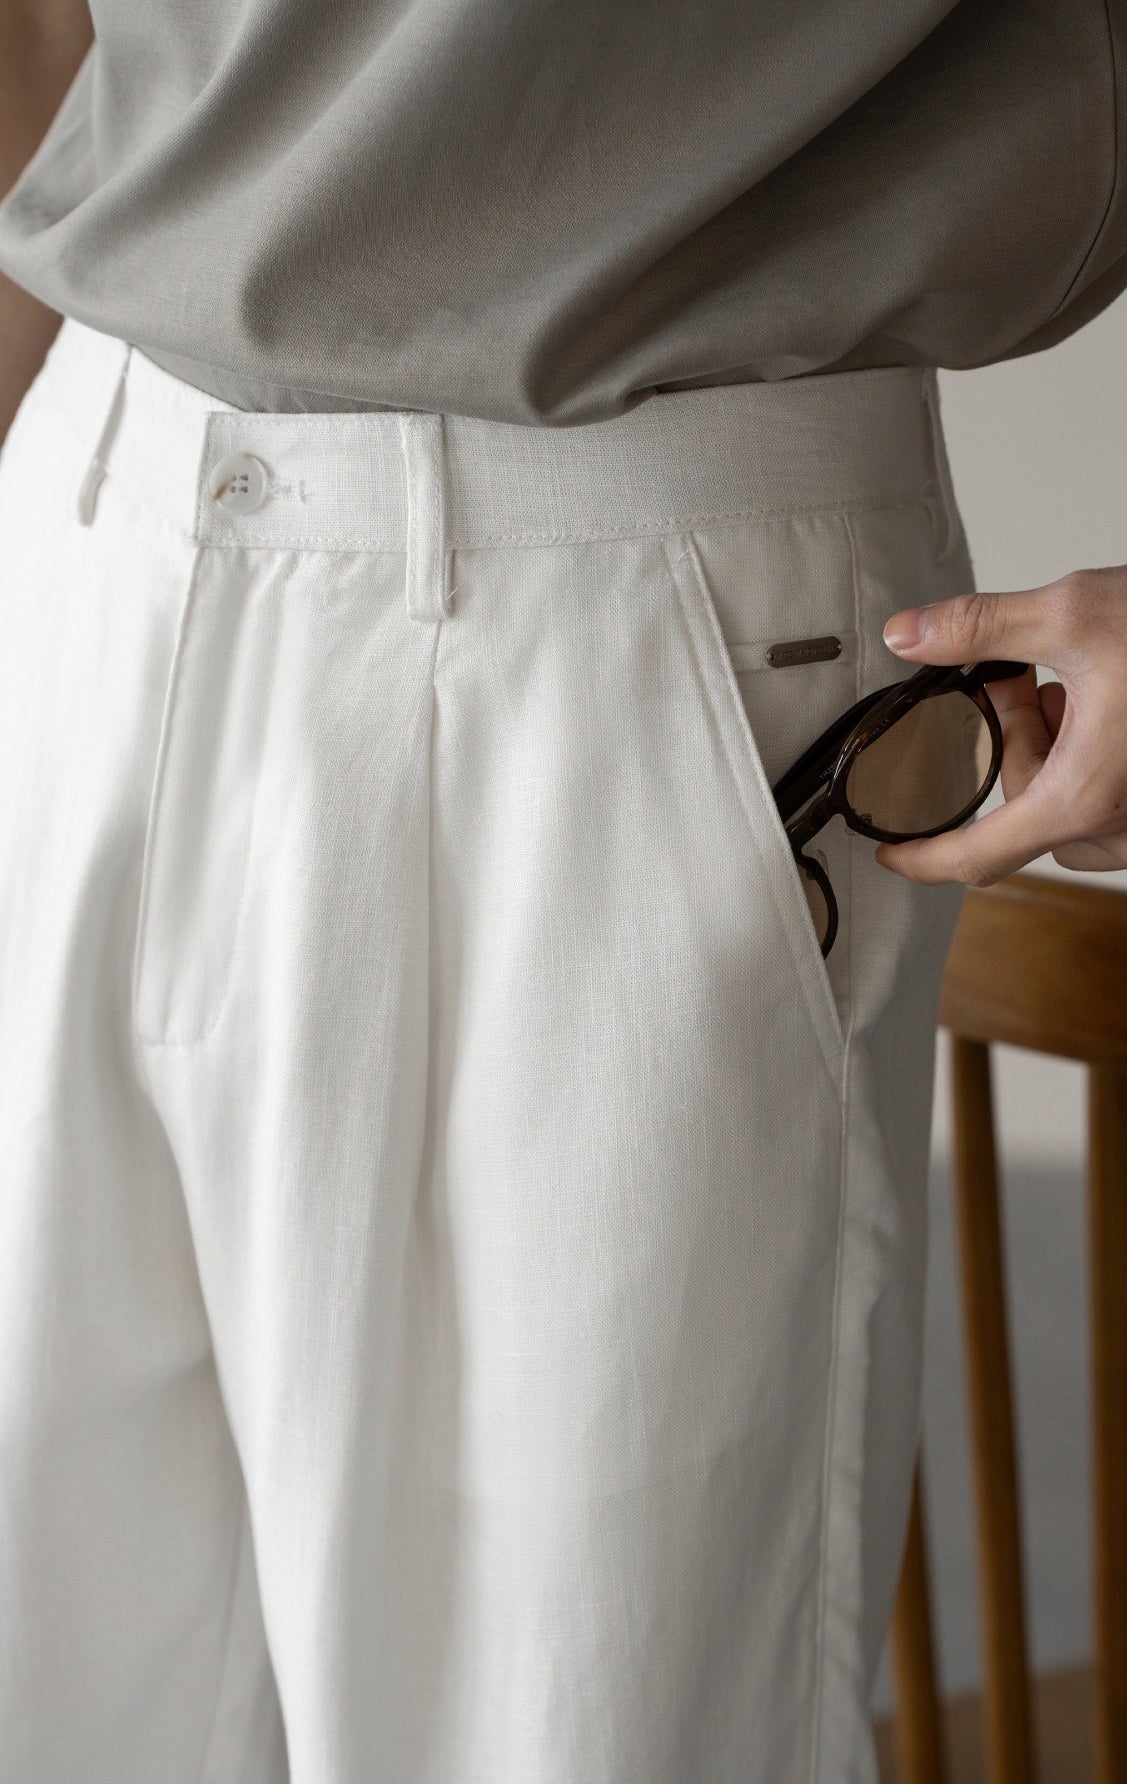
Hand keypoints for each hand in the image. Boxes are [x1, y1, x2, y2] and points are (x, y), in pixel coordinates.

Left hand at [875, 568, 1126, 884]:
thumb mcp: (1073, 614)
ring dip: (1050, 752)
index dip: (923, 859)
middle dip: (1009, 747)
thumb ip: (979, 628)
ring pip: (1065, 810)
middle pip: (1021, 814)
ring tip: (1068, 686)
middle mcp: (1121, 826)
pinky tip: (1104, 702)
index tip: (890, 852)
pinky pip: (1108, 803)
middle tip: (1018, 681)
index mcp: (1083, 797)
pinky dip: (1088, 759)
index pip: (976, 857)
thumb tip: (906, 635)